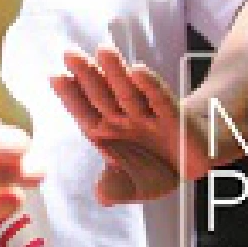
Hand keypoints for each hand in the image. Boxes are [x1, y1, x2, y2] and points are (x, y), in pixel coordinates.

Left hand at [50, 46, 213, 205]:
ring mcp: (147, 114)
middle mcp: (122, 118)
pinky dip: (150, 86)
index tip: (54, 76)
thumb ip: (118, 188)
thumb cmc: (154, 168)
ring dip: (116, 72)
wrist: (193, 161)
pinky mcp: (173, 116)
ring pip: (128, 92)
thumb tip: (101, 196)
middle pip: (102, 95)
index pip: (84, 112)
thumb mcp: (135, 186)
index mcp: (105, 131)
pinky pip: (160, 99)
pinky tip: (138, 71)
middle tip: (69, 52)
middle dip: (86, 75)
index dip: (70, 96)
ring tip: (104, 50)